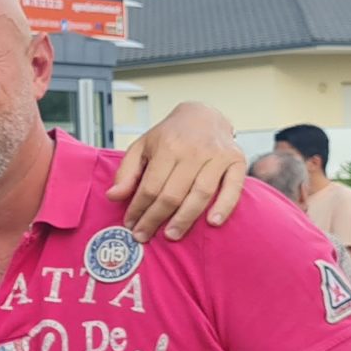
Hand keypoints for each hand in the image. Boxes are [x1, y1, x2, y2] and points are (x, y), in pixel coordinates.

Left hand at [108, 101, 243, 240]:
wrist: (204, 114)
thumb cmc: (170, 135)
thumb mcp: (142, 146)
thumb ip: (127, 172)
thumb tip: (113, 197)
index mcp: (168, 146)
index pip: (150, 186)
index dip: (138, 208)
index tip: (130, 224)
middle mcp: (193, 151)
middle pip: (172, 194)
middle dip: (155, 218)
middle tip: (144, 236)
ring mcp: (217, 156)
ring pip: (200, 194)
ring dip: (185, 219)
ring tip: (171, 235)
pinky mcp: (237, 161)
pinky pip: (233, 188)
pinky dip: (224, 206)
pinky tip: (212, 223)